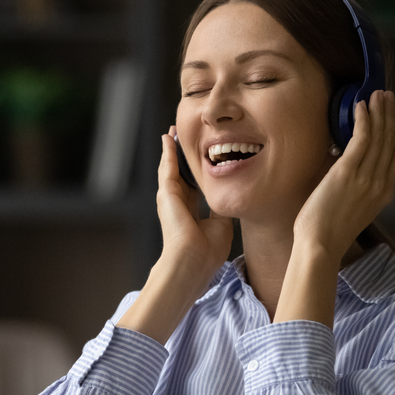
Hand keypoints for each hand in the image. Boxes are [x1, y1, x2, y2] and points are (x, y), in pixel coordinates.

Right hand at [155, 126, 232, 281]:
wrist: (193, 260)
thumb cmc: (207, 251)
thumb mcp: (222, 225)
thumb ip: (222, 208)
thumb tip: (229, 196)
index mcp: (191, 213)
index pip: (193, 188)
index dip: (197, 174)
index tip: (201, 161)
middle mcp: (178, 204)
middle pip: (180, 175)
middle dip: (181, 158)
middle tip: (183, 139)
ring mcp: (170, 198)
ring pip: (171, 168)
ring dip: (172, 150)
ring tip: (173, 133)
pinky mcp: (166, 192)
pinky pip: (167, 166)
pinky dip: (167, 151)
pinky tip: (168, 138)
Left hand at [293, 90, 394, 260]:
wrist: (320, 244)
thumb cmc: (330, 230)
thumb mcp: (356, 208)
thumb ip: (361, 188)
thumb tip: (353, 167)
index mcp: (385, 192)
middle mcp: (381, 183)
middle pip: (391, 141)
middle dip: (390, 115)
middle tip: (387, 96)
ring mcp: (366, 177)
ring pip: (380, 136)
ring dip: (379, 112)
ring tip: (377, 95)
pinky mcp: (348, 172)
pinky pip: (361, 139)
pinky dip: (364, 120)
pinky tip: (361, 106)